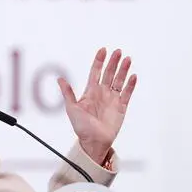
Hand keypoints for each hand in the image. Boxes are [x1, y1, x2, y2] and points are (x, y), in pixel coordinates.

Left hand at [57, 48, 136, 163]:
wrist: (93, 141)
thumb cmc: (81, 127)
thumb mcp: (72, 108)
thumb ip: (67, 93)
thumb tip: (59, 78)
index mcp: (90, 92)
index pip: (95, 72)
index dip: (99, 61)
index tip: (103, 50)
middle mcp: (102, 93)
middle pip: (109, 73)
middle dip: (113, 62)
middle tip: (118, 51)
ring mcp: (112, 99)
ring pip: (119, 81)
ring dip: (123, 70)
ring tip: (127, 59)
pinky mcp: (121, 107)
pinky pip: (127, 94)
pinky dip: (130, 85)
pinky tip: (133, 76)